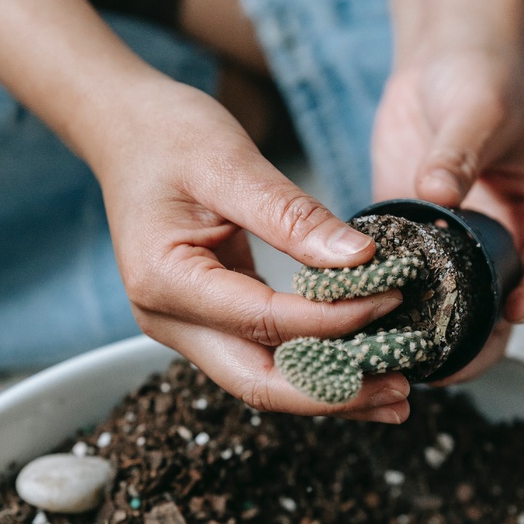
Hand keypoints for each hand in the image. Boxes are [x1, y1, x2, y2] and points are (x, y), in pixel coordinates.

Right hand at [95, 75, 410, 420]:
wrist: (124, 130)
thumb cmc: (168, 136)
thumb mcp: (230, 162)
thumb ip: (292, 217)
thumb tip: (359, 259)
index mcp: (165, 280)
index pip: (263, 321)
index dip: (332, 321)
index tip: (389, 300)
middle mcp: (167, 318)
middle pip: (257, 382)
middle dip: (332, 393)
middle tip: (399, 391)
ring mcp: (183, 326)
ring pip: (261, 380)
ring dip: (326, 391)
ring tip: (392, 391)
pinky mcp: (206, 319)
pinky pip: (261, 355)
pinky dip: (310, 364)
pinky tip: (356, 362)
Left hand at [372, 45, 523, 380]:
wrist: (440, 61)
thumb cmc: (480, 77)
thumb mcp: (477, 108)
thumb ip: (460, 150)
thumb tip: (439, 189)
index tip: (515, 312)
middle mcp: (499, 238)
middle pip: (497, 308)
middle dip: (473, 343)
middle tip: (441, 364)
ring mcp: (453, 243)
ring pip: (446, 305)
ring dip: (422, 334)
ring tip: (391, 358)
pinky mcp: (411, 237)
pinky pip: (401, 279)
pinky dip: (383, 303)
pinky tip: (354, 320)